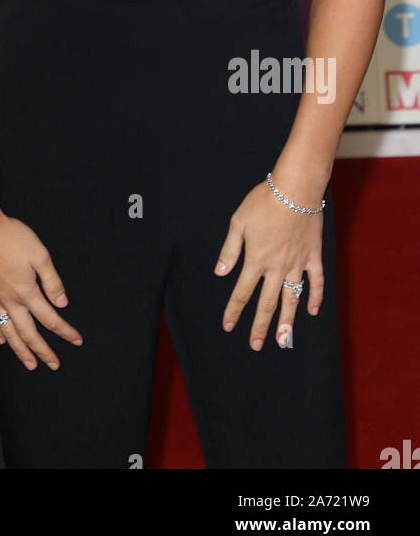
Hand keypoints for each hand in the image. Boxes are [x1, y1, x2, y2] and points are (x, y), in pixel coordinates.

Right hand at [0, 207, 82, 368]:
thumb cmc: (11, 237)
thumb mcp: (40, 255)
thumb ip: (52, 281)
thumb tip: (62, 304)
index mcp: (27, 291)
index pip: (50, 318)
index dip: (65, 331)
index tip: (77, 340)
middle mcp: (9, 300)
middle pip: (29, 332)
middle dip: (43, 351)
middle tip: (54, 365)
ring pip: (8, 331)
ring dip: (20, 350)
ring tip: (29, 364)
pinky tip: (0, 340)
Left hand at [215, 179, 324, 349]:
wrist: (295, 189)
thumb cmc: (263, 202)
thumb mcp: (238, 222)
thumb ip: (229, 250)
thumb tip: (219, 273)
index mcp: (256, 259)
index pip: (242, 292)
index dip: (234, 310)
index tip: (227, 326)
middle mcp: (276, 267)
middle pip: (266, 302)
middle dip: (259, 326)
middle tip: (255, 345)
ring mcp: (297, 264)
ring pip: (291, 298)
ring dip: (287, 321)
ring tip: (284, 340)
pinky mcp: (313, 256)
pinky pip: (316, 282)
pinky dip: (315, 297)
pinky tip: (313, 311)